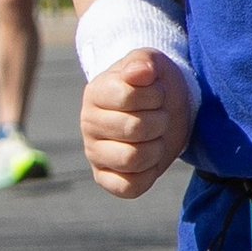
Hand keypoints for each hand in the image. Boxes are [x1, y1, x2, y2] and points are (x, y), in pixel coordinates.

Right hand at [80, 48, 194, 197]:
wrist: (163, 107)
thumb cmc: (154, 84)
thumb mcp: (152, 63)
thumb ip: (143, 62)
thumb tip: (137, 72)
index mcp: (95, 92)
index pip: (129, 96)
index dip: (154, 95)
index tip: (157, 92)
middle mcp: (88, 123)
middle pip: (135, 129)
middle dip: (159, 121)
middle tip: (159, 115)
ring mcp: (95, 153)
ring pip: (132, 159)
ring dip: (156, 147)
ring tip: (155, 136)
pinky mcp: (105, 178)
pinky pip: (129, 188)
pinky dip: (148, 174)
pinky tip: (150, 158)